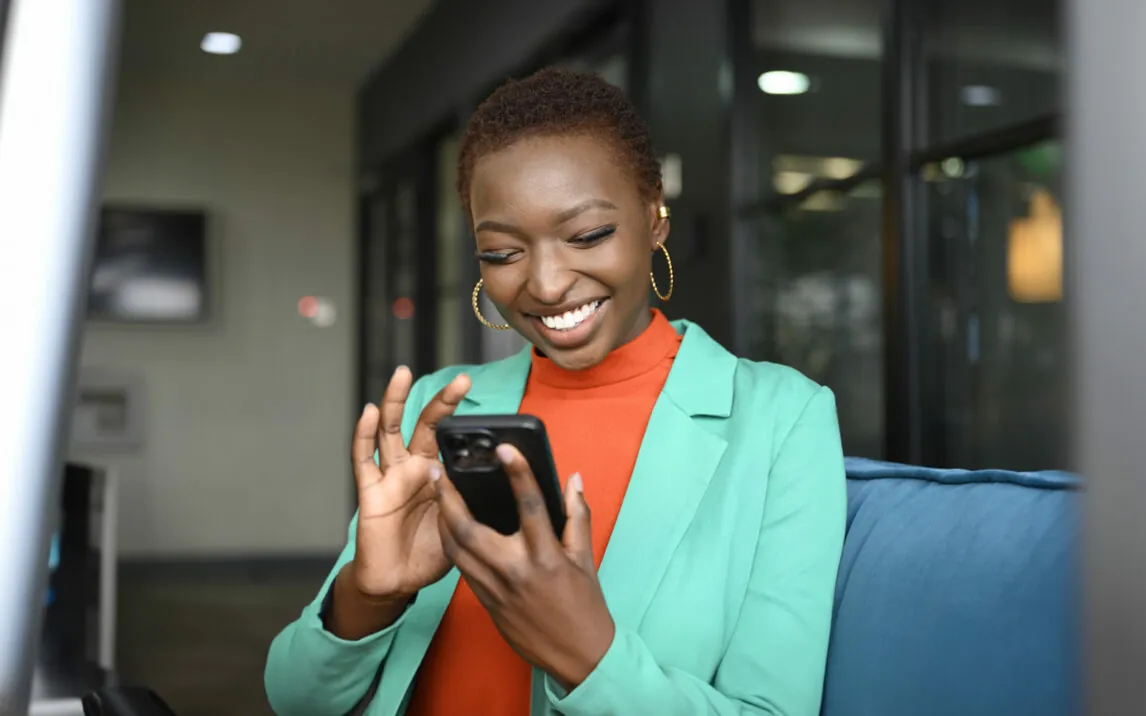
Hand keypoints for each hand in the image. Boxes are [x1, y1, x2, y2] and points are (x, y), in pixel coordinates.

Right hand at [350, 367, 470, 601]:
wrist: (397, 582)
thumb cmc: (429, 554)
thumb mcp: (461, 526)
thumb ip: (473, 504)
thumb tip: (504, 488)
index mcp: (438, 474)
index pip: (452, 437)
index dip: (466, 420)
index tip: (493, 407)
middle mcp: (413, 467)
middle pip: (425, 425)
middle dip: (442, 402)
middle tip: (462, 380)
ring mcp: (390, 476)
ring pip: (390, 430)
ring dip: (394, 401)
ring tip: (403, 373)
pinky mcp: (370, 491)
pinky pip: (363, 459)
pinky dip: (362, 434)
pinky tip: (367, 412)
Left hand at [434, 444, 615, 690]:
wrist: (578, 656)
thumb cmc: (585, 605)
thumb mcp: (585, 558)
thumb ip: (577, 515)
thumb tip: (572, 479)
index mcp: (546, 556)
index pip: (530, 506)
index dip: (518, 473)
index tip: (504, 448)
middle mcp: (517, 571)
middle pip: (471, 529)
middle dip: (450, 498)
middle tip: (439, 471)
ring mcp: (497, 589)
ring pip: (457, 549)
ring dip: (442, 518)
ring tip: (436, 493)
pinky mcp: (486, 602)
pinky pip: (461, 568)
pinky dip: (452, 543)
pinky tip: (448, 525)